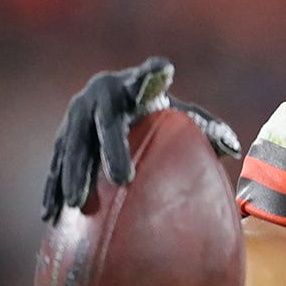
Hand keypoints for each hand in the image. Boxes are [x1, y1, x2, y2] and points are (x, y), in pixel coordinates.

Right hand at [42, 57, 241, 221]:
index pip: (144, 83)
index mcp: (128, 87)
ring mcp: (73, 118)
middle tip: (122, 180)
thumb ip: (204, 124)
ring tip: (74, 205)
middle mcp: (95, 98)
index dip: (153, 77)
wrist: (110, 99)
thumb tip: (235, 148)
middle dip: (110, 151)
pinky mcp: (60, 139)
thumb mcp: (177, 112)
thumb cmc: (155, 110)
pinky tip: (50, 216)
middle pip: (103, 126)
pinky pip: (55, 166)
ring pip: (71, 148)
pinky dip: (51, 188)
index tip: (164, 69)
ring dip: (71, 176)